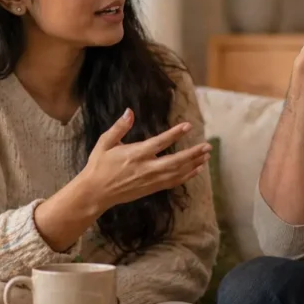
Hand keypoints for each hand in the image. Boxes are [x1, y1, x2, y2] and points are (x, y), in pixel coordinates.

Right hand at [80, 109, 210, 208]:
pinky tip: (196, 169)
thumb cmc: (99, 165)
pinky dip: (186, 176)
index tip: (188, 126)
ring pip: (177, 173)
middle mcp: (146, 168)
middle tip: (207, 146)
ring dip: (193, 164)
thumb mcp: (105, 143)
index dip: (175, 134)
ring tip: (206, 156)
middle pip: (175, 161)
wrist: (95, 192)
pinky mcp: (151, 188)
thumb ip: (119, 127)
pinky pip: (173, 182)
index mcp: (135, 154)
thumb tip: (129, 112)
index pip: (159, 142)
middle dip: (193, 154)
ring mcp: (150, 180)